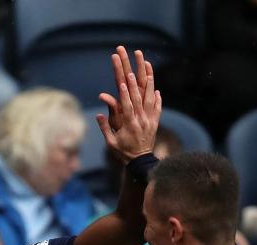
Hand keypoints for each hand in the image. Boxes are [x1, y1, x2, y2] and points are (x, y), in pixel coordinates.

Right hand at [96, 47, 161, 161]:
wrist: (140, 162)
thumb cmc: (123, 153)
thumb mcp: (111, 143)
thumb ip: (105, 128)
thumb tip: (98, 115)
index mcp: (130, 125)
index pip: (127, 106)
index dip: (125, 93)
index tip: (123, 80)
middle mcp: (141, 121)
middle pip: (138, 98)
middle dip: (134, 82)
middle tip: (131, 69)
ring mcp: (150, 121)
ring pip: (150, 100)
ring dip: (149, 85)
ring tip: (148, 72)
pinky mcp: (155, 123)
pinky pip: (157, 109)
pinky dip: (158, 99)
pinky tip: (157, 90)